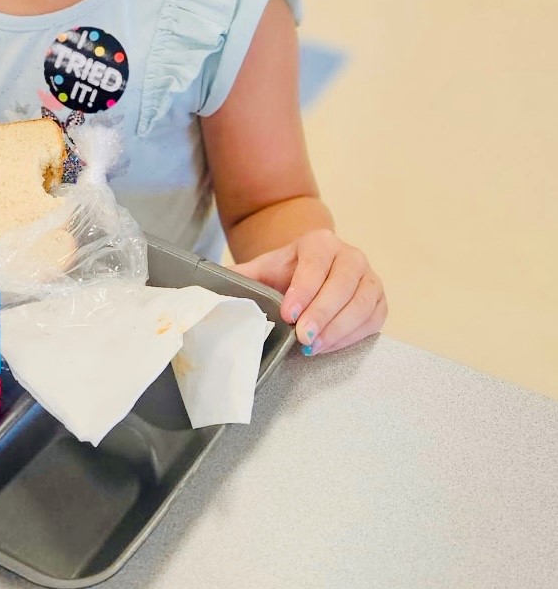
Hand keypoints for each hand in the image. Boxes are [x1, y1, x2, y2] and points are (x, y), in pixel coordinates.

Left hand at [232, 229, 386, 354]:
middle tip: (302, 336)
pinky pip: (373, 319)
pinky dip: (353, 335)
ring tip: (313, 346)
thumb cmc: (287, 274)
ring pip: (362, 302)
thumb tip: (209, 285)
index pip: (315, 264)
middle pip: (342, 283)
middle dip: (322, 312)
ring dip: (338, 328)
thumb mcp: (264, 270)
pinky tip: (329, 345)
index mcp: (320, 242)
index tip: (288, 313)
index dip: (303, 289)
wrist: (312, 272)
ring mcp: (369, 277)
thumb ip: (241, 276)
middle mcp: (350, 255)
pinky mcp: (379, 300)